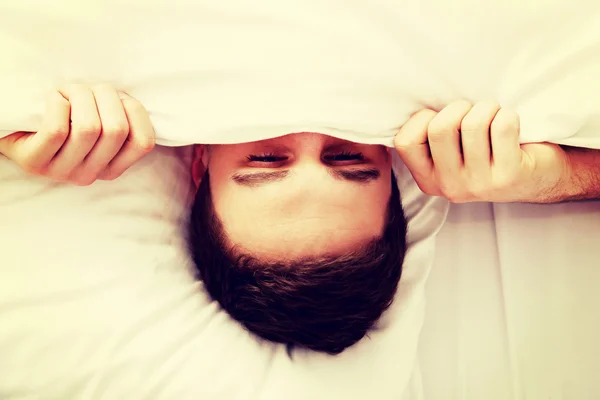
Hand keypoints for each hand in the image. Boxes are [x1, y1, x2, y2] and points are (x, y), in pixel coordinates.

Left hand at [0, 84, 155, 185]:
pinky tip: (53, 97)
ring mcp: (61, 172)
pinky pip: (57, 129)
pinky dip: (58, 103)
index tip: (119, 98)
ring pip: (88, 128)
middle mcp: (90, 175)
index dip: (136, 111)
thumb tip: (130, 102)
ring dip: (80, 95)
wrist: (15, 130)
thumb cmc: (63, 118)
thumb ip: (120, 117)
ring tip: (69, 90)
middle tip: (91, 87)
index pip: (143, 142)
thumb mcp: (98, 122)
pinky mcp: (34, 163)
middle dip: (106, 95)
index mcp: (112, 168)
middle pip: (116, 130)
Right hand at [394, 100, 570, 202]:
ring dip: (487, 108)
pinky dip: (508, 114)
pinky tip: (510, 123)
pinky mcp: (509, 176)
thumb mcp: (450, 156)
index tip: (442, 119)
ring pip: (473, 124)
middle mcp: (450, 187)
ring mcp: (479, 185)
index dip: (423, 119)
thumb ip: (431, 139)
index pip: (405, 142)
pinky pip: (502, 126)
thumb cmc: (488, 154)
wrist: (539, 179)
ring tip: (494, 114)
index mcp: (428, 180)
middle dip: (458, 107)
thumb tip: (421, 100)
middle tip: (473, 111)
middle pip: (440, 128)